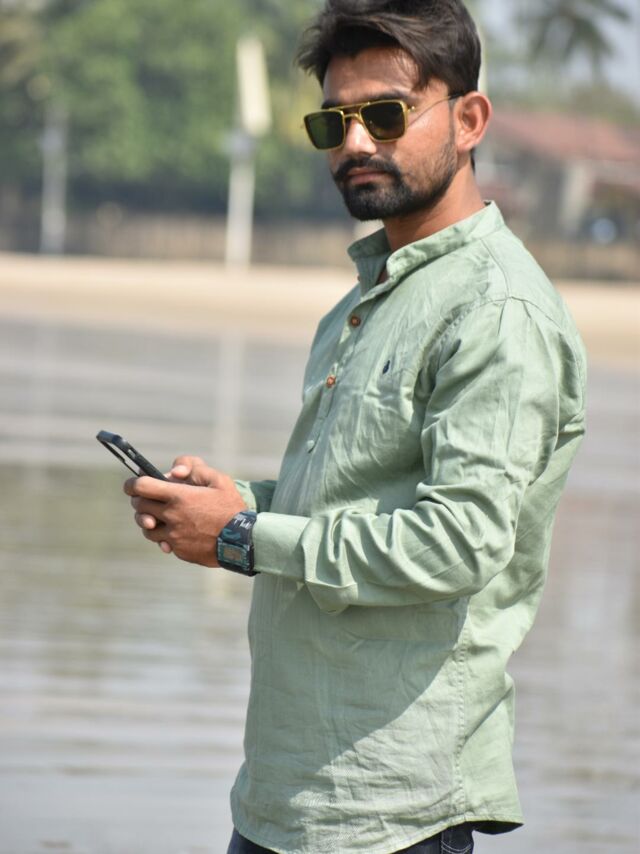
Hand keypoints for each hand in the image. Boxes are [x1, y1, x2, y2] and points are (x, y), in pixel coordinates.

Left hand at [124, 457, 246, 565]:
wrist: (243, 540)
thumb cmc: (231, 507)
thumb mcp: (219, 480)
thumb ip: (195, 469)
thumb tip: (174, 472)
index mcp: (179, 496)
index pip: (141, 487)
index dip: (132, 484)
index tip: (131, 485)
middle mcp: (171, 516)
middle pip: (140, 507)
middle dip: (140, 500)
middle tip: (147, 498)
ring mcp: (173, 536)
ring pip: (147, 528)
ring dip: (149, 520)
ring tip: (159, 517)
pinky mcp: (178, 550)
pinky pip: (162, 543)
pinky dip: (163, 536)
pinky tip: (174, 532)